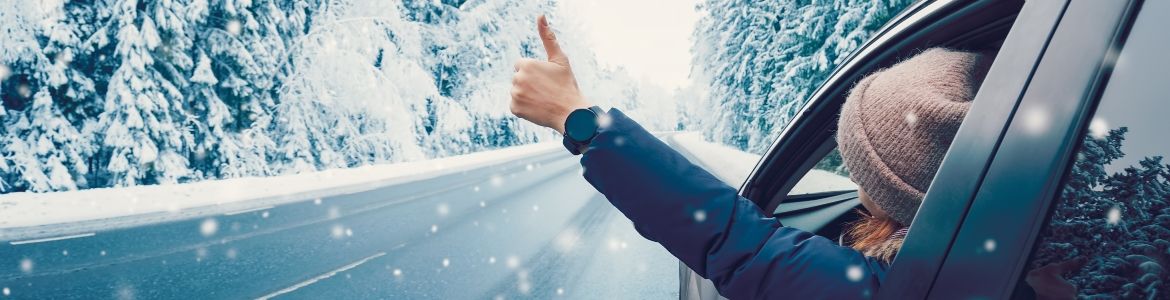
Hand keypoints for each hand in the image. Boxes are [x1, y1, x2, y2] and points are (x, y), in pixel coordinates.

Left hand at [511, 15, 591, 133]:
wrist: (570, 113)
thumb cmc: (567, 84)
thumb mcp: (559, 59)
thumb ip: (548, 37)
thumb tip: (540, 15)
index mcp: (526, 65)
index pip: (521, 65)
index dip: (534, 72)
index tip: (545, 79)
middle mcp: (517, 79)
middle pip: (518, 78)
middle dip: (529, 82)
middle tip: (546, 90)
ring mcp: (515, 94)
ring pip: (517, 91)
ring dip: (526, 94)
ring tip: (542, 99)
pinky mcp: (514, 108)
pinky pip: (515, 104)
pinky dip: (524, 107)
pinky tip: (537, 107)